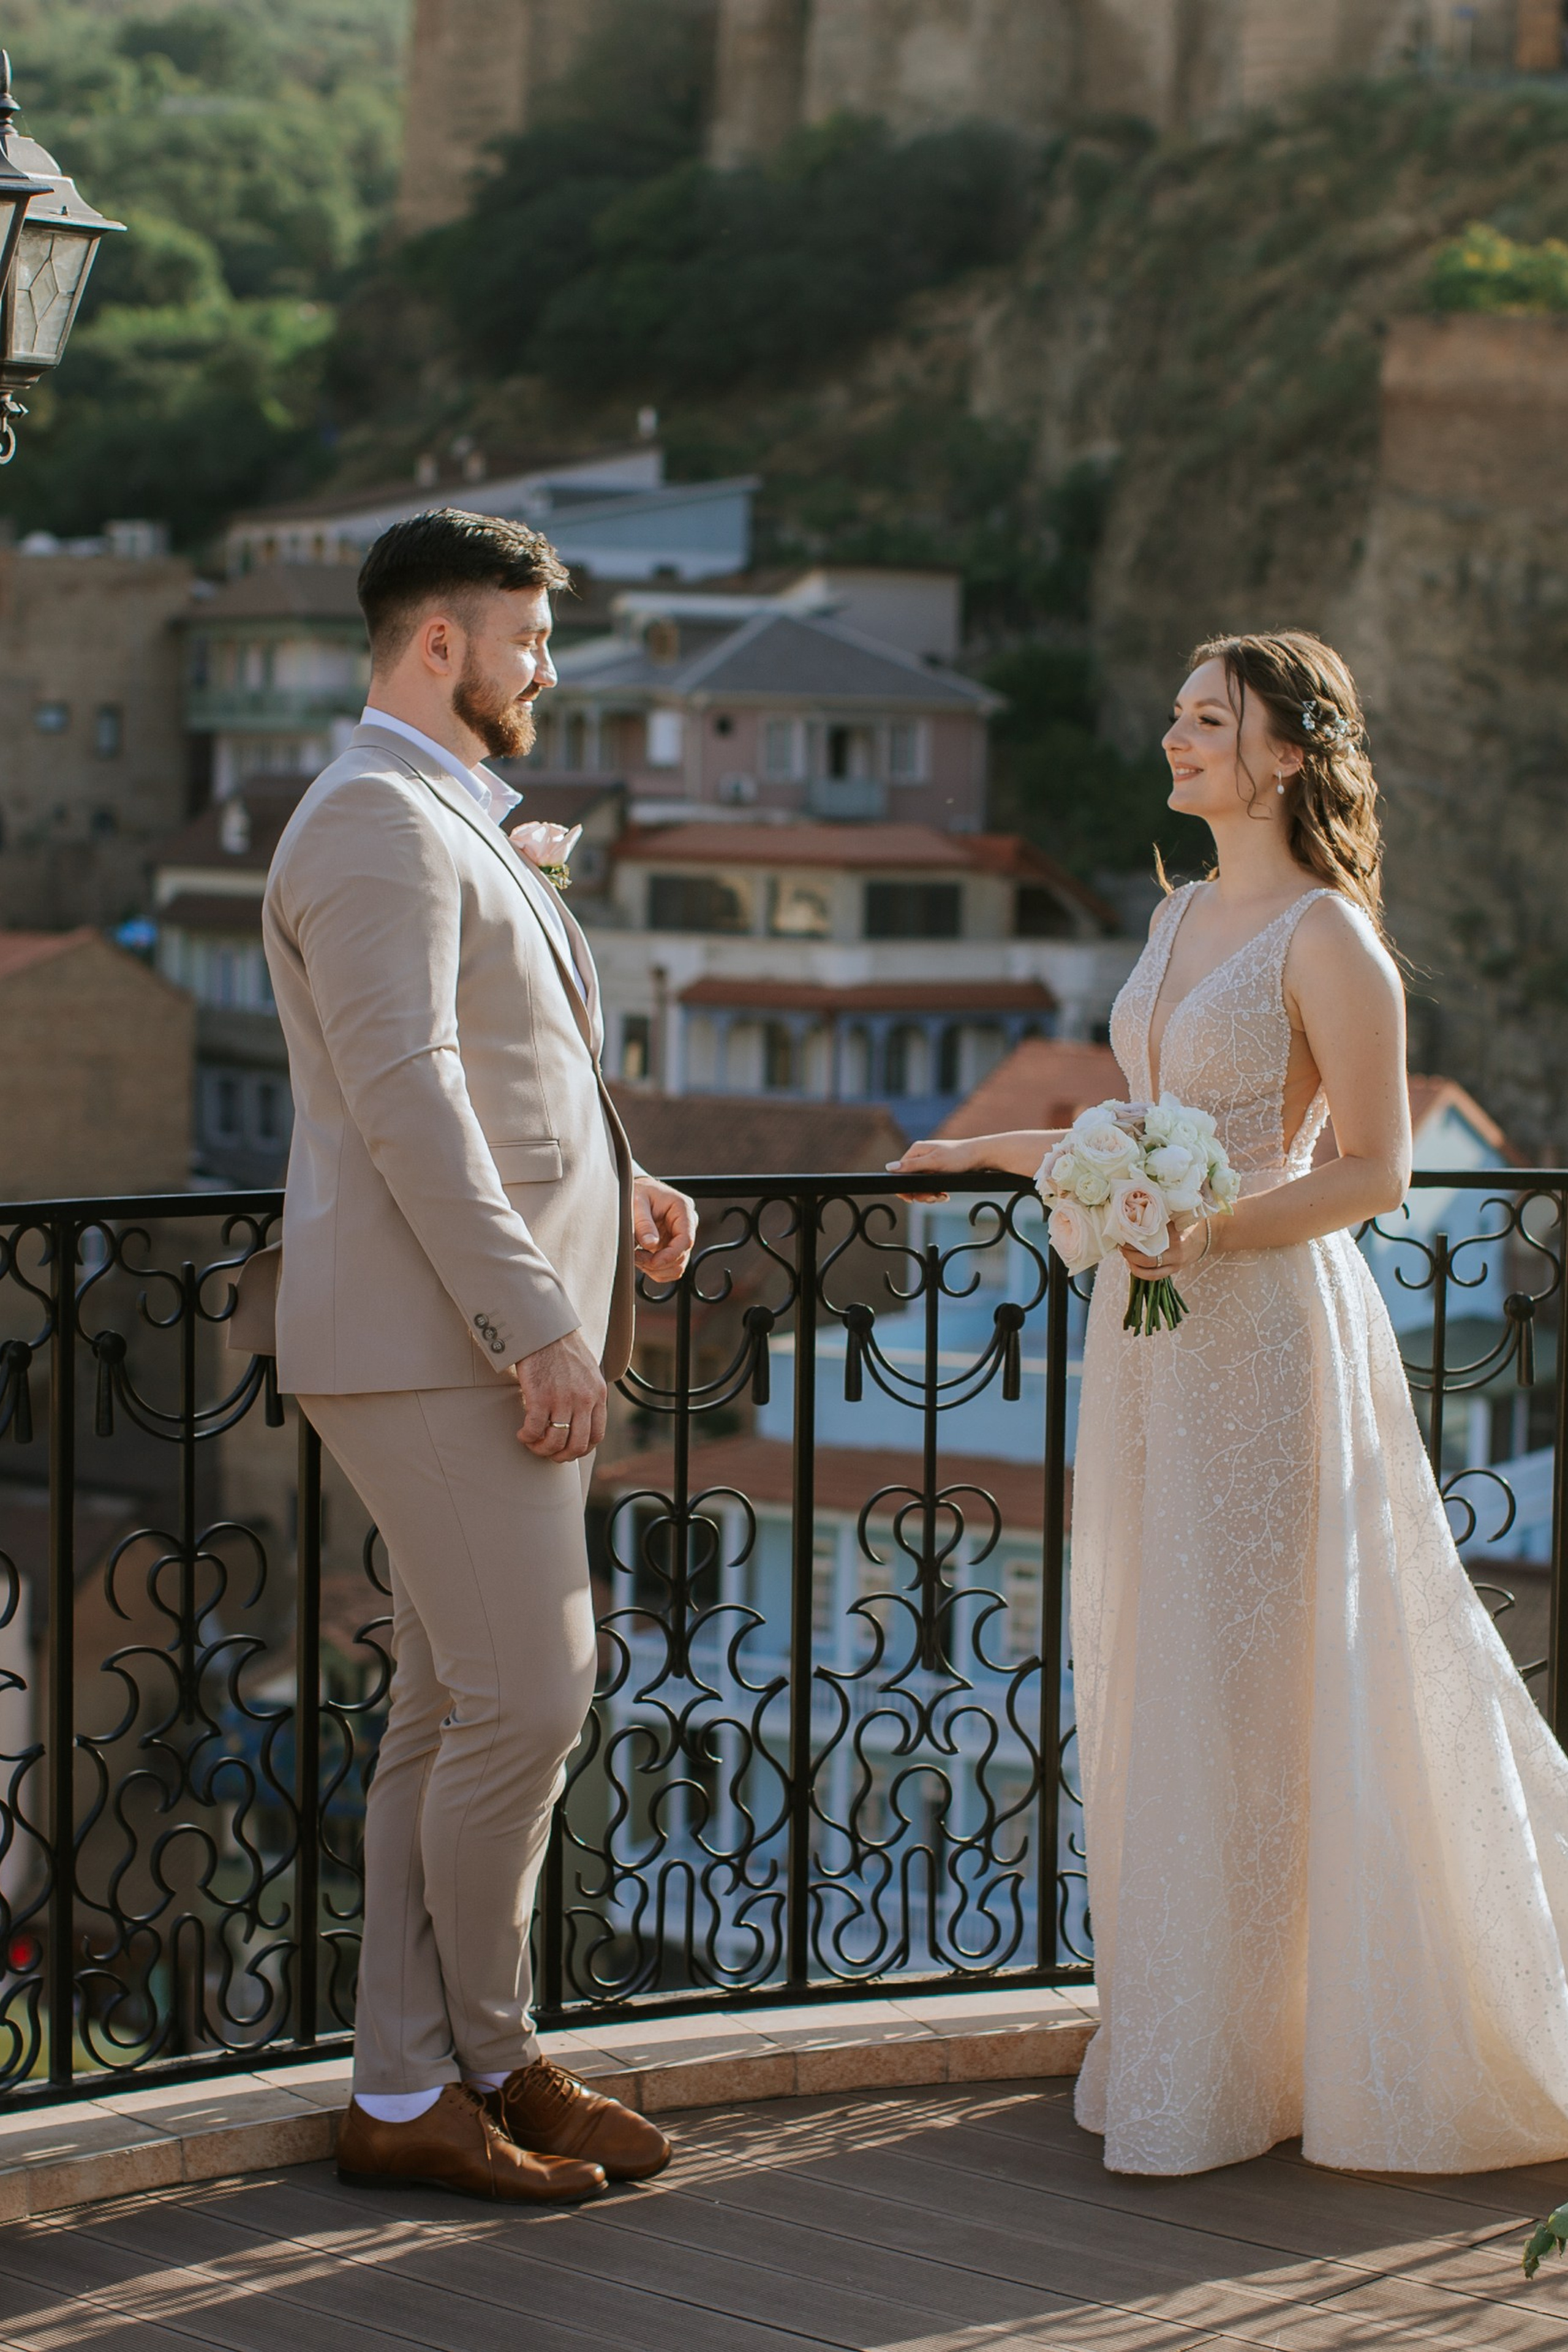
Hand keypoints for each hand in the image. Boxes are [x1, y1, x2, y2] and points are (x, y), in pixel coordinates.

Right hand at [513, 1327, 606, 1460]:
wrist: (545, 1329)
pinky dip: (527, 1437)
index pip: (596, 1436)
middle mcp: (584, 1399)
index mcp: (598, 1394)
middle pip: (577, 1445)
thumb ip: (587, 1394)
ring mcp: (563, 1399)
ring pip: (555, 1441)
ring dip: (541, 1449)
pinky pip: (535, 1430)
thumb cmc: (562, 1348)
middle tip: (548, 1453)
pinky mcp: (541, 1396)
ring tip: (532, 1443)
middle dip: (561, 1456)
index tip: (567, 1449)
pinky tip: (522, 1433)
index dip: (580, 1449)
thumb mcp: (587, 1372)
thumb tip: (580, 1416)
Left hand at [633, 1174, 696, 1282]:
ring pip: (677, 1267)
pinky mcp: (673, 1246)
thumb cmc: (638, 1191)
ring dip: (657, 1269)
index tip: (652, 1262)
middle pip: (681, 1257)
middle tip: (636, 1257)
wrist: (638, 1191)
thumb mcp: (636, 1201)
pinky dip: (656, 1270)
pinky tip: (643, 1260)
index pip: (686, 1240)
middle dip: (658, 1264)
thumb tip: (651, 1244)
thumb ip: (643, 1223)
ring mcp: (681, 1237)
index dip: (669, 1256)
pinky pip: (670, 1268)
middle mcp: (687, 1224)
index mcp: (683, 1209)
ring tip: (637, 1258)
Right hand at [886, 1138, 970, 1201]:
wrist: (981, 1156)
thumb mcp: (934, 1162)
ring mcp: (929, 1165)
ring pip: (921, 1186)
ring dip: (930, 1195)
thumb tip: (889, 1167)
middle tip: (933, 1197)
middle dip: (921, 1193)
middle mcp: (921, 1157)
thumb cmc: (959, 1156)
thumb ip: (911, 1166)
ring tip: (941, 1197)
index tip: (912, 1199)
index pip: (900, 1172)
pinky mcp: (938, 1172)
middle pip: (910, 1182)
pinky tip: (944, 1195)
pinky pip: (931, 1186)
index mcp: (916, 1151)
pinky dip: (936, 1193)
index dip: (905, 1187)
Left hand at [1122, 1215, 1212, 1281]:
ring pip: (1150, 1273)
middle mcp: (1176, 1253)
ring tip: (1126, 1257)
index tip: (1124, 1234)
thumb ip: (1160, 1219)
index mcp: (1176, 1238)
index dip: (1134, 1240)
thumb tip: (1136, 1216)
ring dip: (1134, 1266)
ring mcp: (1175, 1265)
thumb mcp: (1177, 1218)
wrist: (1208, 1237)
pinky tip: (1134, 1265)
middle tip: (1122, 1247)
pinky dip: (1142, 1273)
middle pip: (1147, 1260)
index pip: (1150, 1241)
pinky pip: (1155, 1277)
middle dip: (1130, 1255)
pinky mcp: (1174, 1271)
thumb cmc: (1190, 1224)